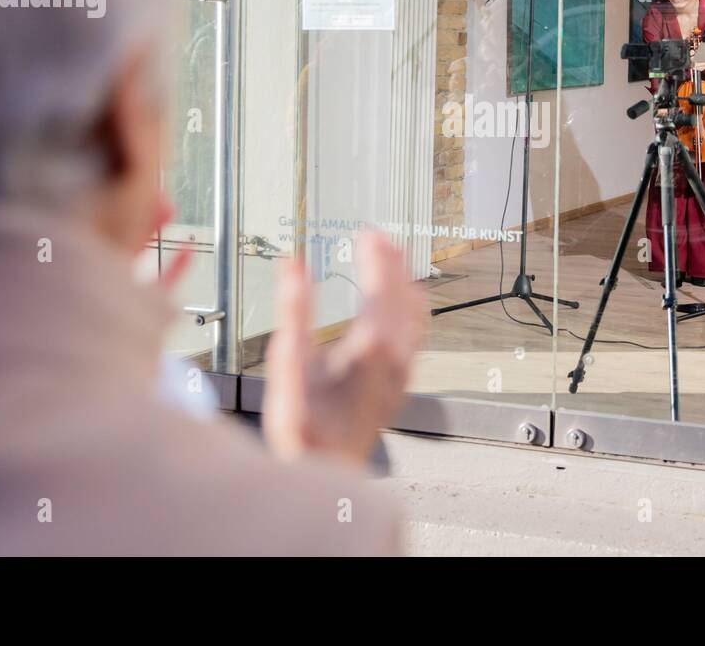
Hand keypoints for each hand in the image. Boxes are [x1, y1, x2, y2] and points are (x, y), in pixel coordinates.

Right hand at [264, 229, 425, 466]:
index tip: (367, 232)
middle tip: (380, 238)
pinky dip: (411, 309)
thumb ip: (293, 309)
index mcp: (371, 344)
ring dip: (406, 283)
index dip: (375, 254)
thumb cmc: (304, 425)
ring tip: (395, 262)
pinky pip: (416, 335)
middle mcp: (396, 355)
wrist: (325, 471)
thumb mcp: (288, 362)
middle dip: (392, 261)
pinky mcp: (400, 384)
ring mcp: (402, 371)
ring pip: (416, 315)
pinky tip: (401, 308)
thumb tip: (294, 265)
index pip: (381, 283)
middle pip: (403, 294)